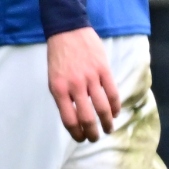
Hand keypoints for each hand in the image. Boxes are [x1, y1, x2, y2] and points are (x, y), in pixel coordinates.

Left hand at [46, 27, 120, 141]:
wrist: (67, 30)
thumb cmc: (59, 56)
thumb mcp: (54, 79)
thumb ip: (63, 97)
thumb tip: (74, 117)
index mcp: (59, 90)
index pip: (69, 120)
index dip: (76, 134)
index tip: (81, 138)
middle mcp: (75, 86)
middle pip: (87, 118)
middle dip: (92, 133)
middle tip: (95, 138)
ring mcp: (90, 78)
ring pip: (102, 108)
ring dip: (107, 123)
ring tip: (108, 129)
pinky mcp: (103, 70)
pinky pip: (112, 93)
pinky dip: (115, 106)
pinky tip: (115, 113)